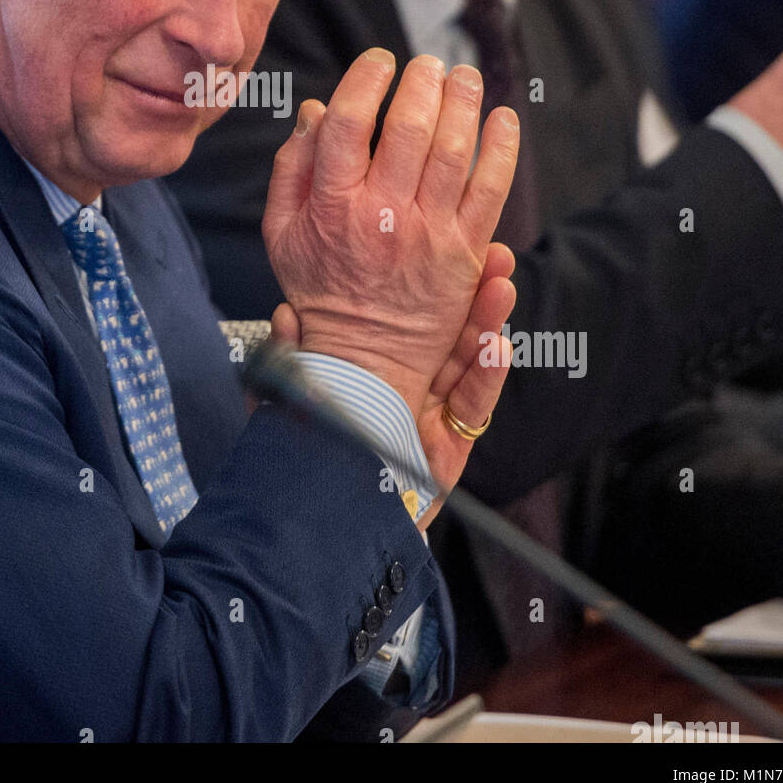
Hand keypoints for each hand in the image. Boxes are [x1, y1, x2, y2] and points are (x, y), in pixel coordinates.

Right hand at [261, 48, 519, 418]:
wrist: (362, 359)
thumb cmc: (317, 288)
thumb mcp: (281, 231)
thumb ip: (293, 167)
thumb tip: (316, 109)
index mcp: (333, 205)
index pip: (351, 123)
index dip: (367, 79)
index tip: (379, 62)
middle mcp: (382, 215)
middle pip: (409, 128)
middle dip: (422, 82)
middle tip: (428, 63)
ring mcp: (428, 234)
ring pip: (453, 150)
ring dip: (463, 102)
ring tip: (463, 76)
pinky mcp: (464, 254)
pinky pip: (490, 190)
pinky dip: (502, 149)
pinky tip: (504, 118)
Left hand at [268, 243, 516, 531]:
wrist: (315, 537)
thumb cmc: (301, 466)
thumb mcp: (288, 405)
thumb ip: (291, 361)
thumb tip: (283, 315)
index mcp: (371, 371)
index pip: (404, 320)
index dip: (424, 285)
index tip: (437, 244)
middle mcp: (405, 390)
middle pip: (446, 335)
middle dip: (471, 295)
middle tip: (493, 257)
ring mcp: (427, 422)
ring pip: (466, 366)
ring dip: (485, 324)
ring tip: (499, 285)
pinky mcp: (445, 459)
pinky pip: (472, 414)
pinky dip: (486, 378)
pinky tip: (498, 345)